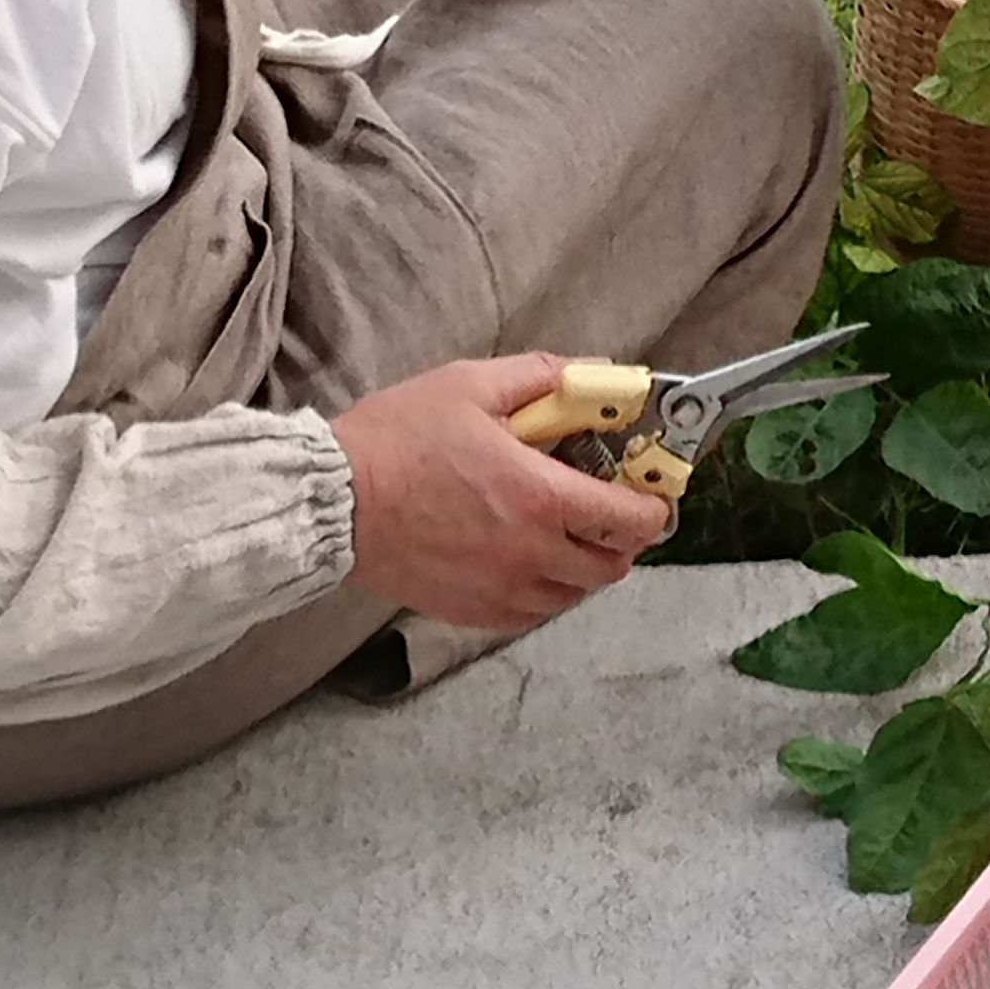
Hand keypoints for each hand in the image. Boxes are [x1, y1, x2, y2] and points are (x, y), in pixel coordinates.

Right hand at [329, 353, 676, 630]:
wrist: (335, 501)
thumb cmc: (399, 440)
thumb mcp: (473, 386)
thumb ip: (541, 378)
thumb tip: (589, 374)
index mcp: (542, 498)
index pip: (629, 519)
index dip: (654, 509)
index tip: (653, 495)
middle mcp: (532, 554)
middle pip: (611, 566)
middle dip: (623, 541)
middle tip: (612, 513)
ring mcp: (502, 590)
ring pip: (573, 596)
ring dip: (584, 569)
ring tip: (569, 537)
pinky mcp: (471, 610)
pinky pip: (531, 614)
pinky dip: (545, 592)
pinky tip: (529, 563)